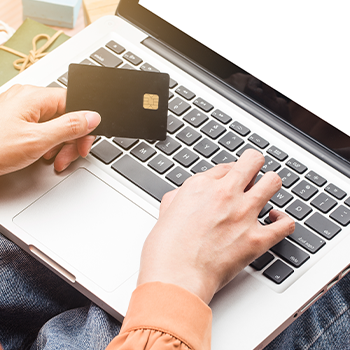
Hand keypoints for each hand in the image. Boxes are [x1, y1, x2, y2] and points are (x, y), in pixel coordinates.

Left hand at [0, 84, 100, 174]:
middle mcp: (28, 99)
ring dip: (60, 144)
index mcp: (35, 97)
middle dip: (71, 138)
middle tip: (70, 156)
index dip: (84, 124)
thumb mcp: (37, 140)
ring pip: (55, 124)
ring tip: (54, 160)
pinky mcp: (16, 122)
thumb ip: (69, 127)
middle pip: (66, 115)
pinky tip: (44, 156)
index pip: (74, 103)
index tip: (84, 142)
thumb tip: (92, 117)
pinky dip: (48, 144)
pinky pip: (42, 129)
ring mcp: (21, 110)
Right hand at [137, 149, 294, 303]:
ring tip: (266, 193)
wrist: (175, 277)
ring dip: (270, 185)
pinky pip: (285, 223)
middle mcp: (225, 194)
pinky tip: (276, 220)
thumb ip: (180, 197)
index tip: (231, 180)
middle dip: (254, 165)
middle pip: (253, 161)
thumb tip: (186, 196)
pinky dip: (284, 220)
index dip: (230, 173)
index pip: (227, 166)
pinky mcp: (256, 239)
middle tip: (252, 174)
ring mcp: (244, 214)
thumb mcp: (166, 212)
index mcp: (201, 186)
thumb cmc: (166, 249)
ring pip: (273, 182)